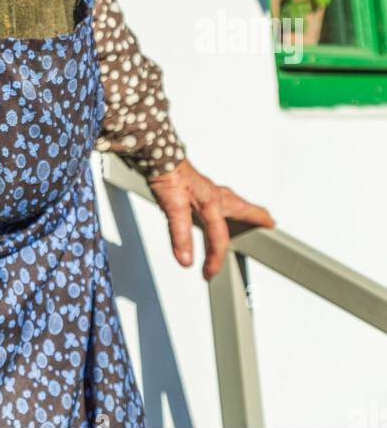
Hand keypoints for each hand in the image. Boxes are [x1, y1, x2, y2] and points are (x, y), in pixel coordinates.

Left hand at [146, 158, 276, 281]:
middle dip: (257, 218)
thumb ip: (180, 234)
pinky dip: (231, 204)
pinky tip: (222, 207)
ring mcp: (208, 189)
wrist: (156, 154)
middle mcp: (214, 195)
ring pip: (234, 202)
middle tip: (270, 224)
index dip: (215, 258)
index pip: (218, 237)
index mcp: (212, 202)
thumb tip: (186, 259)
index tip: (208, 273)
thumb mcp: (172, 207)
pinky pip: (222, 198)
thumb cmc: (166, 175)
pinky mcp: (199, 186)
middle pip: (243, 209)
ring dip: (246, 210)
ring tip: (254, 217)